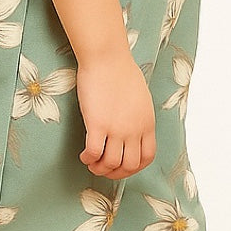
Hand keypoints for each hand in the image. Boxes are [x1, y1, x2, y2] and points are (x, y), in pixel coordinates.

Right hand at [76, 49, 156, 179]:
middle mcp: (134, 130)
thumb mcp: (140, 98)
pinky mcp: (98, 124)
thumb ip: (138, 117)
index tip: (122, 166)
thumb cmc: (121, 71)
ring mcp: (117, 129)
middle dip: (116, 173)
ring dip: (100, 168)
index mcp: (147, 123)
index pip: (147, 157)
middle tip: (104, 168)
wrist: (108, 58)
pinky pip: (94, 153)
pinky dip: (88, 159)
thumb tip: (131, 128)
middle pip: (129, 165)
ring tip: (91, 162)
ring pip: (111, 163)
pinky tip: (84, 155)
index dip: (134, 168)